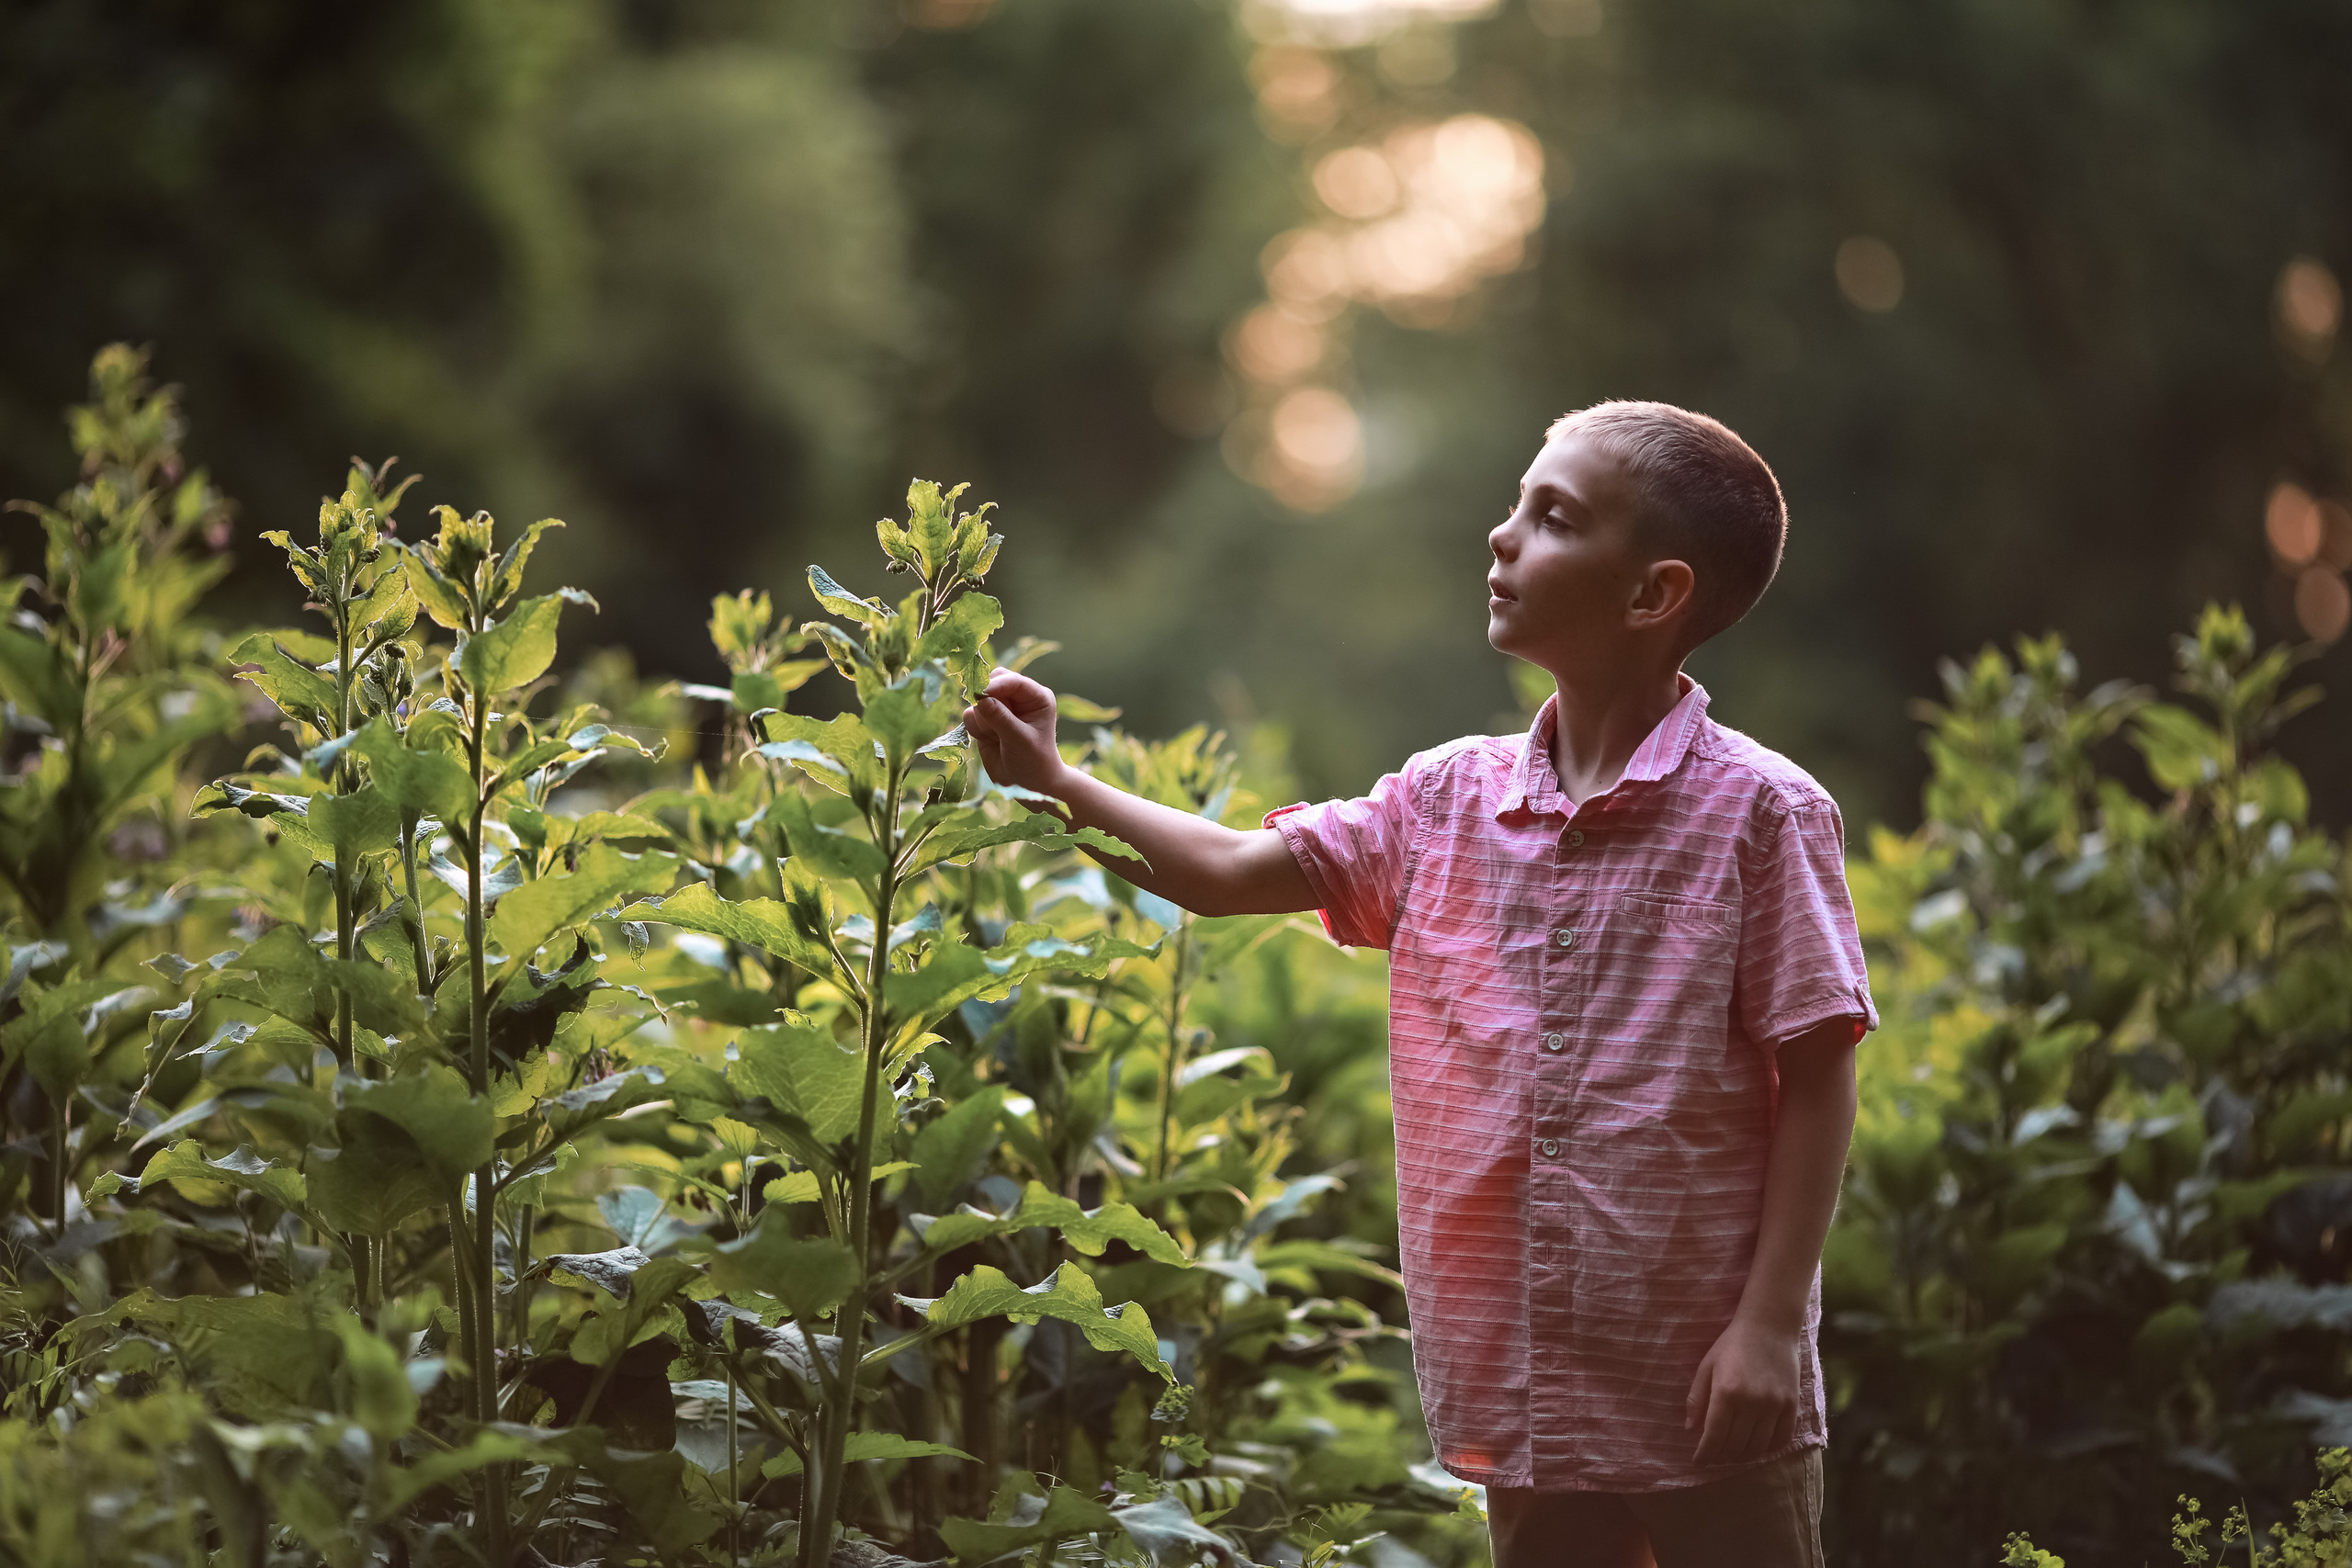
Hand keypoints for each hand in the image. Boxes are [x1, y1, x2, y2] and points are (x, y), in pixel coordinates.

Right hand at [962, 668, 1069, 796]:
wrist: (1027, 783)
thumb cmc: (1034, 761)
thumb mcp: (1020, 740)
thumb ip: (1001, 719)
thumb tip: (981, 698)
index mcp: (1036, 696)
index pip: (1012, 680)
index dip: (995, 685)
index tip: (980, 694)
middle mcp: (1018, 698)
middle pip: (991, 683)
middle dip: (986, 702)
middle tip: (993, 725)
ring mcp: (1000, 708)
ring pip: (977, 702)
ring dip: (983, 722)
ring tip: (999, 739)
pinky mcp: (985, 720)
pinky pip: (970, 717)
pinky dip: (976, 730)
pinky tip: (991, 741)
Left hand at [1685, 1314, 1801, 1465]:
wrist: (1769, 1326)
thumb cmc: (1732, 1344)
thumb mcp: (1707, 1366)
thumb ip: (1697, 1398)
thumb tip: (1691, 1430)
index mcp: (1726, 1392)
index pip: (1714, 1436)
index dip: (1705, 1454)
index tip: (1698, 1462)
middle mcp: (1751, 1402)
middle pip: (1735, 1445)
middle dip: (1721, 1457)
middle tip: (1714, 1458)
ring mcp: (1774, 1405)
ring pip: (1757, 1447)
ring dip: (1743, 1456)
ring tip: (1733, 1455)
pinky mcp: (1791, 1405)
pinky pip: (1781, 1439)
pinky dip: (1767, 1449)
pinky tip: (1757, 1447)